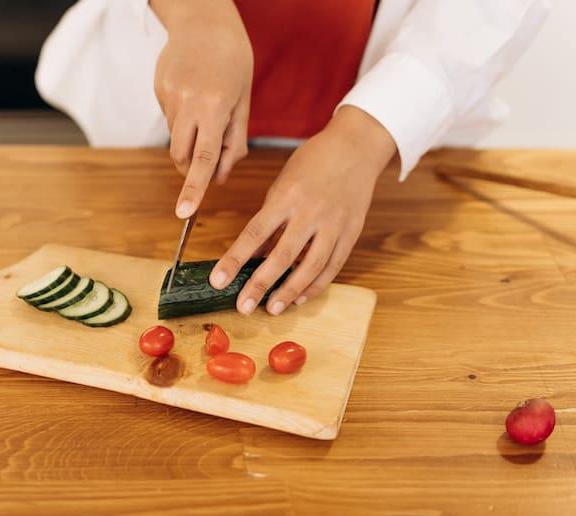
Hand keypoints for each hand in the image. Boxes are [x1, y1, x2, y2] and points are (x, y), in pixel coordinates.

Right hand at [150, 0, 252, 217]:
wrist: (203, 19)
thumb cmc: (233, 59)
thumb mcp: (244, 100)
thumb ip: (233, 141)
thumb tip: (221, 178)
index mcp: (213, 106)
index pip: (203, 159)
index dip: (195, 188)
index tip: (185, 212)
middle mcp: (187, 103)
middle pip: (181, 156)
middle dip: (191, 168)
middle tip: (205, 162)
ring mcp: (168, 96)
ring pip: (176, 138)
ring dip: (189, 139)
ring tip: (206, 109)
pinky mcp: (157, 91)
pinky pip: (170, 119)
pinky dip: (183, 118)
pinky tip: (193, 93)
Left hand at [209, 106, 396, 314]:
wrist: (356, 146)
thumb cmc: (312, 162)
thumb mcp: (282, 184)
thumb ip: (270, 220)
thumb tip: (257, 256)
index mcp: (286, 196)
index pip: (254, 234)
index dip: (234, 260)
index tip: (219, 280)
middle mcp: (310, 212)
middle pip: (281, 256)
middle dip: (260, 285)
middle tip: (243, 307)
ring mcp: (333, 224)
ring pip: (310, 267)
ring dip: (289, 292)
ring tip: (272, 309)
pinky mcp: (351, 232)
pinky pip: (333, 266)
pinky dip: (317, 285)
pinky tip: (301, 298)